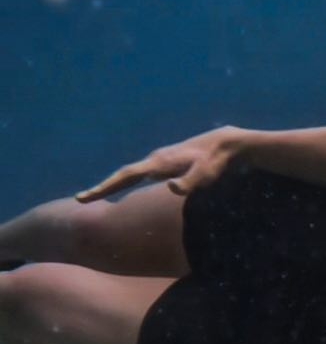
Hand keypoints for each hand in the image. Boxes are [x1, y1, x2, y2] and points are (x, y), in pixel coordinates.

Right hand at [75, 126, 245, 201]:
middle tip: (82, 199)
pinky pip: (141, 176)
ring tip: (95, 196)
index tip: (85, 197)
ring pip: (130, 175)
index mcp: (158, 163)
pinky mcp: (167, 165)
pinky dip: (127, 182)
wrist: (225, 144)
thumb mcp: (204, 175)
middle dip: (102, 187)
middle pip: (122, 176)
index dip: (105, 187)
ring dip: (112, 185)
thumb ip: (188, 183)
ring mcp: (160, 162)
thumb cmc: (215, 162)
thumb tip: (170, 188)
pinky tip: (124, 190)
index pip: (125, 176)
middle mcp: (155, 161)